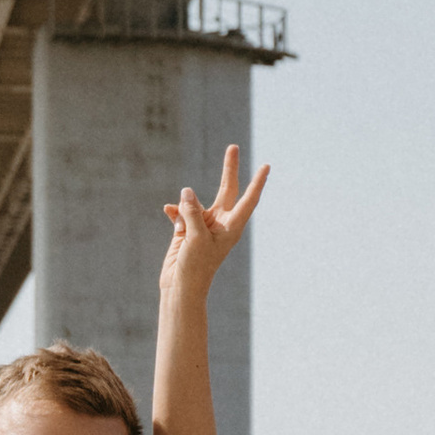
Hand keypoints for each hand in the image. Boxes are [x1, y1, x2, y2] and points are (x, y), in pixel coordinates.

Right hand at [162, 142, 268, 298]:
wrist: (180, 287)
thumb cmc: (195, 267)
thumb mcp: (196, 237)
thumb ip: (193, 212)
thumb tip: (186, 192)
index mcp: (231, 227)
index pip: (248, 199)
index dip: (257, 182)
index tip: (266, 166)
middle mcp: (220, 223)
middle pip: (227, 189)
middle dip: (229, 169)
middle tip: (234, 146)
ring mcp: (203, 225)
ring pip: (195, 203)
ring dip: (187, 207)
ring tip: (184, 229)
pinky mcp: (187, 229)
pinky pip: (181, 212)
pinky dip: (175, 212)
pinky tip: (167, 211)